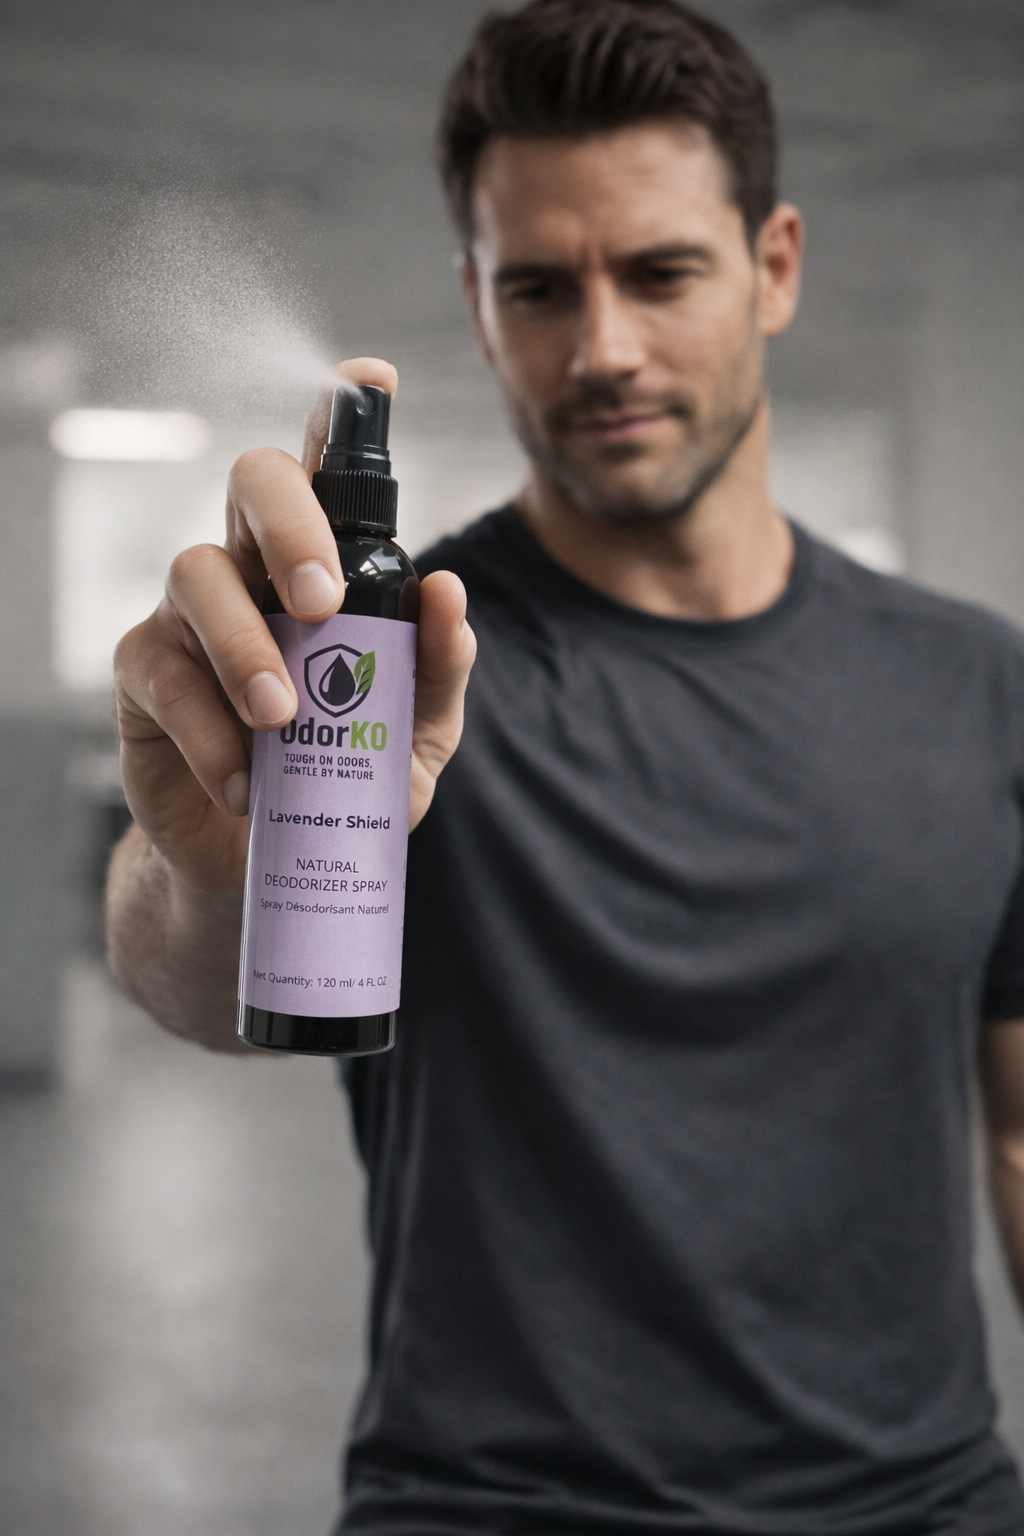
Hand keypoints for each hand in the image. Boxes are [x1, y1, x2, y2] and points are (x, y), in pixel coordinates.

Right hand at [113, 358, 476, 894]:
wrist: (264, 862)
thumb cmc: (339, 777)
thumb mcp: (411, 733)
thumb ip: (436, 667)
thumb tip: (447, 591)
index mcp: (320, 564)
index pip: (327, 470)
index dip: (342, 414)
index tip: (370, 384)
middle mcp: (250, 565)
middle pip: (254, 478)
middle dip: (291, 523)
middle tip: (322, 604)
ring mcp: (188, 614)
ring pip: (195, 570)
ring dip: (244, 644)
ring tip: (282, 720)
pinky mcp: (143, 675)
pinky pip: (162, 673)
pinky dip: (207, 728)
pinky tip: (244, 780)